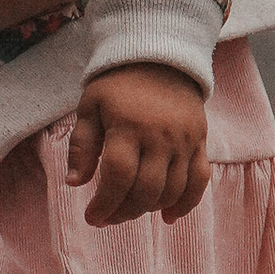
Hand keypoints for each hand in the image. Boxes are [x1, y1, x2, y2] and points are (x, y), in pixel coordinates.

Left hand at [66, 63, 212, 227]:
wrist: (160, 56)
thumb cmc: (118, 84)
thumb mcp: (90, 106)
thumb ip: (81, 145)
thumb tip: (74, 183)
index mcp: (128, 126)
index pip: (118, 176)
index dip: (104, 203)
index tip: (92, 217)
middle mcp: (160, 136)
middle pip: (146, 190)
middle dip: (123, 212)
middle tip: (108, 217)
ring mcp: (184, 141)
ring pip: (172, 190)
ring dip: (149, 209)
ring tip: (129, 210)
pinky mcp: (200, 142)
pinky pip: (200, 181)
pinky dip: (187, 204)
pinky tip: (168, 216)